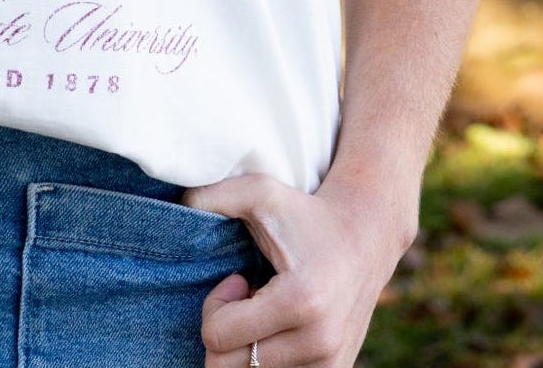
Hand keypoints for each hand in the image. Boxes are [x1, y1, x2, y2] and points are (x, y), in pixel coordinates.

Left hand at [183, 169, 411, 367]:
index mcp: (299, 302)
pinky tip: (281, 327)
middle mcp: (319, 342)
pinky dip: (269, 359)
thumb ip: (211, 196)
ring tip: (265, 312)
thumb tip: (176, 207)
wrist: (366, 236)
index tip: (236, 280)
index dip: (215, 307)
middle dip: (226, 331)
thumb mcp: (259, 191)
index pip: (219, 338)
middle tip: (246, 298)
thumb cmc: (305, 213)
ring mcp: (330, 364)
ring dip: (249, 347)